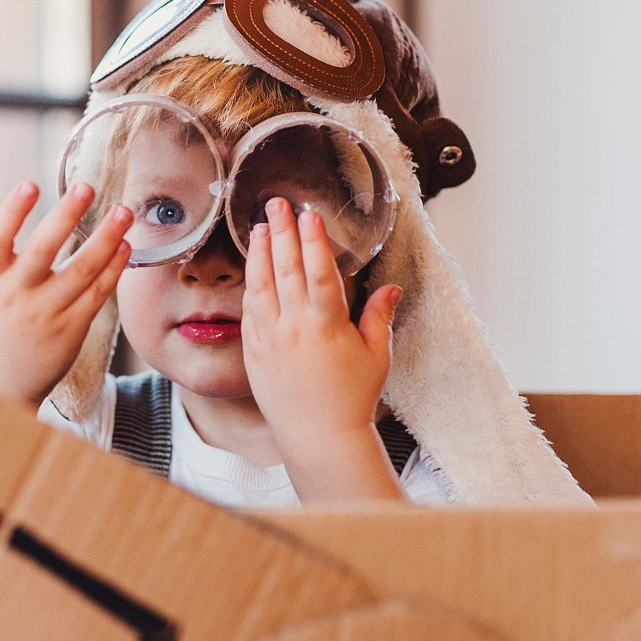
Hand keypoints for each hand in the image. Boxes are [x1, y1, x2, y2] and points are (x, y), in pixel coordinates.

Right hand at [0, 182, 131, 406]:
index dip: (12, 212)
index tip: (29, 185)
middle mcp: (18, 296)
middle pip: (44, 251)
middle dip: (66, 216)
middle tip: (86, 187)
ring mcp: (47, 314)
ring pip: (80, 271)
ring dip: (105, 239)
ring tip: (123, 212)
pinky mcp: (72, 330)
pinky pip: (96, 295)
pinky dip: (112, 270)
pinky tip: (124, 247)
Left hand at [242, 197, 404, 501]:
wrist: (319, 437)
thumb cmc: (352, 398)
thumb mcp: (377, 355)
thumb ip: (379, 317)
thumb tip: (390, 287)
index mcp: (326, 325)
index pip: (318, 272)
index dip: (313, 240)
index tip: (308, 213)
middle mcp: (294, 327)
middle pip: (285, 269)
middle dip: (281, 232)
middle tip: (276, 203)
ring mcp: (270, 339)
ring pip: (261, 286)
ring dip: (260, 253)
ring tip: (260, 227)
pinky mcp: (254, 353)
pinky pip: (250, 312)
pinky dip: (251, 286)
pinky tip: (253, 269)